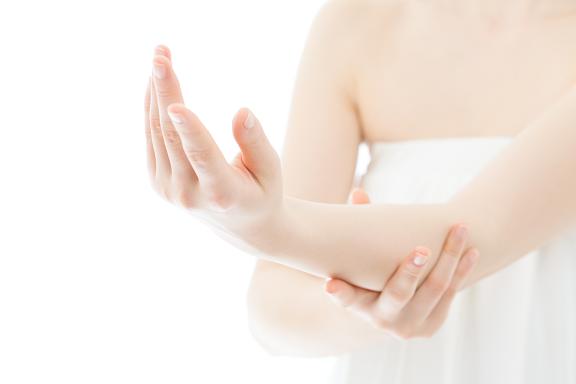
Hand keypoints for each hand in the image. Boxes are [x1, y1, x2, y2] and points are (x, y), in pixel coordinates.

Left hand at [144, 45, 282, 239]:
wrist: (241, 226)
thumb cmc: (262, 192)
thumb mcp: (271, 170)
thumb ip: (256, 143)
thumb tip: (241, 112)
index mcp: (222, 193)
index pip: (202, 157)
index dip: (189, 130)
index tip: (176, 104)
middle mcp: (188, 194)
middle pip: (171, 137)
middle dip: (165, 92)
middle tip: (160, 54)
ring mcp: (168, 190)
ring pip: (156, 133)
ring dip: (156, 93)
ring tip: (160, 57)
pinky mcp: (158, 182)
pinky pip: (151, 138)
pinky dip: (152, 108)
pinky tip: (157, 84)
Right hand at [324, 188, 479, 339]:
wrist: (391, 308)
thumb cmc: (369, 272)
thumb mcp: (360, 255)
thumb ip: (359, 225)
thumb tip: (359, 193)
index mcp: (357, 303)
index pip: (345, 297)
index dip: (338, 292)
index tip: (330, 284)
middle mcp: (381, 320)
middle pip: (398, 294)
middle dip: (410, 273)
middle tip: (421, 250)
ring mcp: (408, 326)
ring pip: (433, 291)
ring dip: (450, 260)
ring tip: (460, 231)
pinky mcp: (430, 325)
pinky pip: (449, 295)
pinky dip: (460, 271)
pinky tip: (471, 252)